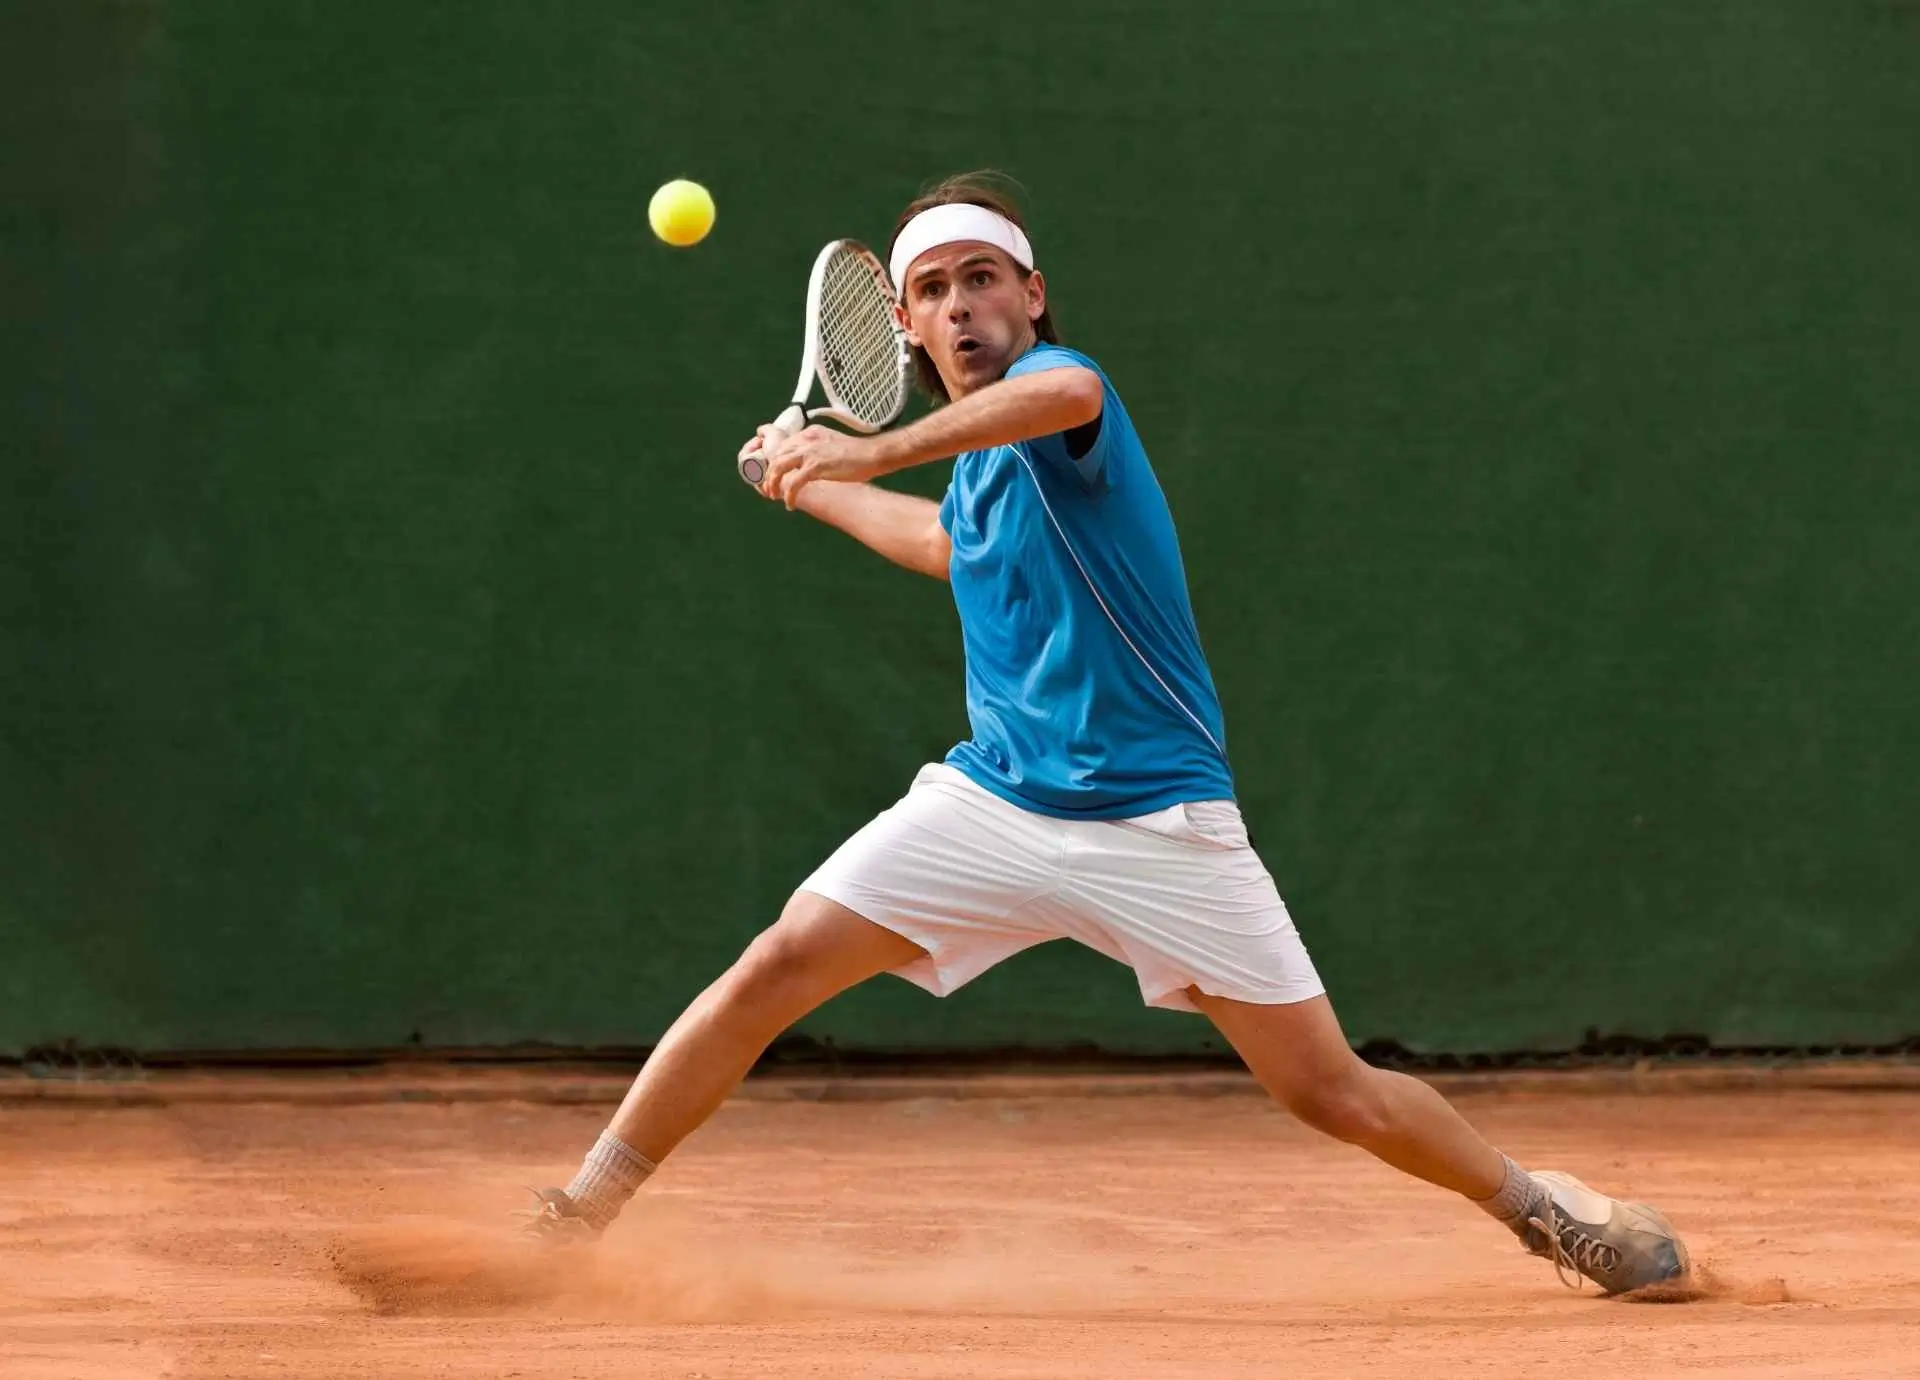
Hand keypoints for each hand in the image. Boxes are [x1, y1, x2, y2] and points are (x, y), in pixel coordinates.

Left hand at [759, 425, 884, 508]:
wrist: (873, 454)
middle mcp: (806, 439)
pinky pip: (793, 483)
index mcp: (810, 433)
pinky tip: (790, 504)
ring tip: (775, 496)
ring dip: (773, 484)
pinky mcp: (815, 466)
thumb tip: (807, 467)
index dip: (776, 462)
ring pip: (778, 467)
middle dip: (770, 474)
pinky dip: (789, 495)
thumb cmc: (859, 453)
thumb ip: (818, 451)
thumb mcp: (833, 445)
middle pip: (777, 455)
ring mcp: (810, 452)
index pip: (784, 446)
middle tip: (771, 489)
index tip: (775, 476)